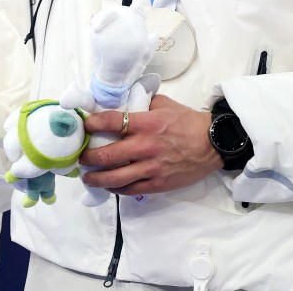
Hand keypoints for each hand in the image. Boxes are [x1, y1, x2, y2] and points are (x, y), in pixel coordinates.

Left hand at [78, 94, 221, 195]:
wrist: (213, 144)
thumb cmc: (187, 121)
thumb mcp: (163, 104)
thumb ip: (142, 103)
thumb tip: (123, 102)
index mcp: (145, 123)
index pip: (111, 122)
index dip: (92, 124)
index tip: (84, 125)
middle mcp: (144, 146)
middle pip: (106, 155)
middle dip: (87, 157)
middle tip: (80, 157)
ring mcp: (151, 168)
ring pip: (114, 178)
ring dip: (96, 178)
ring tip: (87, 177)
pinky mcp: (158, 184)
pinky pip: (130, 189)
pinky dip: (115, 188)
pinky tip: (108, 185)